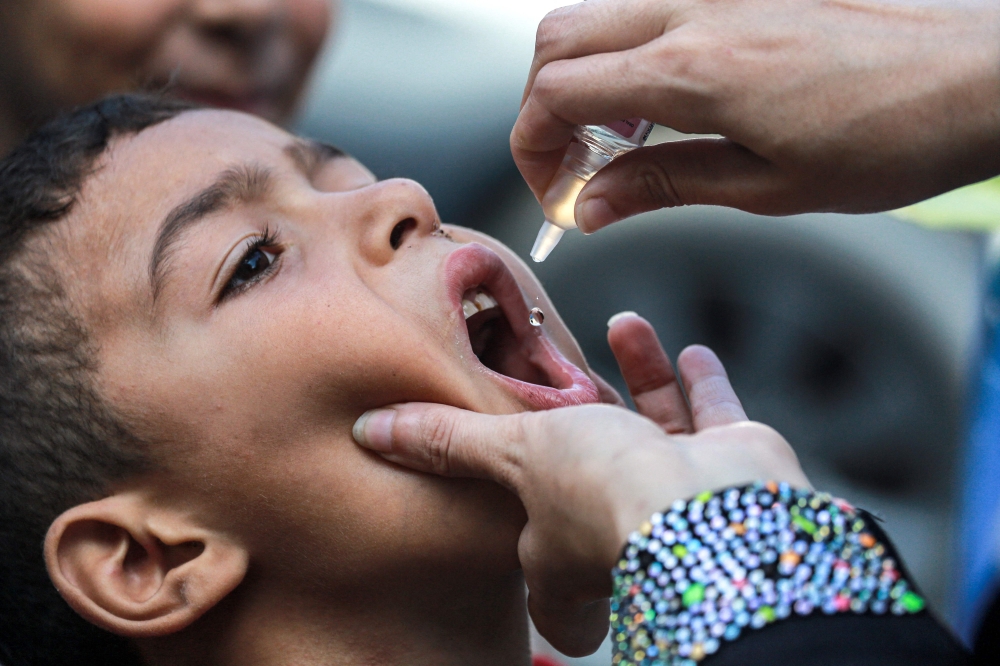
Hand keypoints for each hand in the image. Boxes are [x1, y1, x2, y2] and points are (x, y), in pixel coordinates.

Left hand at [352, 313, 809, 655]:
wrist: (712, 505)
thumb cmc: (603, 493)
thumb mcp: (511, 453)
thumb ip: (446, 440)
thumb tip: (371, 432)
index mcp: (560, 548)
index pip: (540, 568)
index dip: (527, 544)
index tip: (517, 501)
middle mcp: (619, 525)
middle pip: (596, 474)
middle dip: (582, 418)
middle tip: (567, 375)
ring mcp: (676, 494)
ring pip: (655, 429)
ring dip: (639, 373)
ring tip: (624, 323)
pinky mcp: (726, 466)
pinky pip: (713, 416)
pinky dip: (701, 382)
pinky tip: (688, 348)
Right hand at [512, 0, 999, 229]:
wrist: (974, 77)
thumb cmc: (891, 135)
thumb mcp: (766, 185)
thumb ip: (662, 184)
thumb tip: (591, 206)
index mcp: (693, 69)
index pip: (558, 91)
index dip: (532, 147)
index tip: (552, 192)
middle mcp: (694, 11)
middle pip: (558, 40)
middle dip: (540, 108)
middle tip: (569, 168)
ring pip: (597, 16)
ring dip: (580, 78)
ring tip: (616, 142)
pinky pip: (647, 10)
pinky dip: (625, 57)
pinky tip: (661, 104)